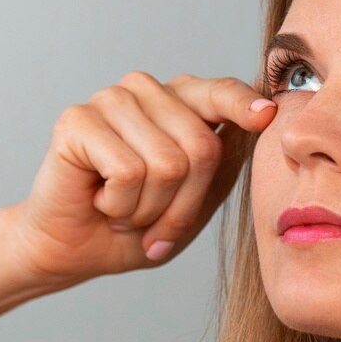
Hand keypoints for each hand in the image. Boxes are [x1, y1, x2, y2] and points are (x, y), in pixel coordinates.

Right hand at [7, 71, 275, 284]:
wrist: (74, 251)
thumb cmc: (134, 226)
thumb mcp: (196, 201)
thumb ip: (225, 162)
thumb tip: (262, 118)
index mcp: (178, 101)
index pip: (220, 93)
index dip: (242, 105)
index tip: (266, 117)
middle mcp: (146, 90)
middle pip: (201, 147)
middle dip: (181, 203)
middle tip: (151, 217)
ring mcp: (111, 99)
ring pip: (166, 164)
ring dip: (148, 208)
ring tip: (123, 208)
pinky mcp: (78, 119)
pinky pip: (128, 171)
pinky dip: (120, 204)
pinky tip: (99, 200)